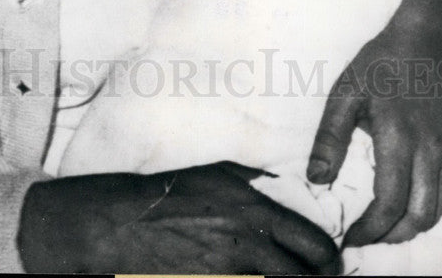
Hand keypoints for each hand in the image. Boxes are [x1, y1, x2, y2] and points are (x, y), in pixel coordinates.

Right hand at [18, 161, 340, 274]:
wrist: (113, 225)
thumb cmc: (164, 196)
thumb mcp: (215, 174)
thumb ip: (254, 182)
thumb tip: (282, 186)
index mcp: (252, 208)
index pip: (315, 244)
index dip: (329, 262)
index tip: (328, 267)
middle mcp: (246, 241)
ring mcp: (226, 272)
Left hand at [307, 0, 441, 246]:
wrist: (421, 43)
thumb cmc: (377, 66)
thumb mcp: (344, 94)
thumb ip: (330, 137)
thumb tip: (317, 180)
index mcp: (398, 136)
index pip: (389, 202)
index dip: (370, 229)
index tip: (348, 238)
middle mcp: (429, 149)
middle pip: (419, 217)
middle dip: (390, 238)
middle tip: (363, 239)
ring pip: (435, 211)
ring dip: (408, 230)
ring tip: (379, 230)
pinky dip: (423, 212)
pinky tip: (400, 210)